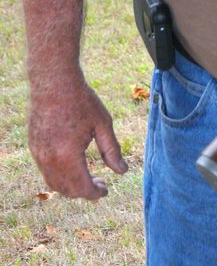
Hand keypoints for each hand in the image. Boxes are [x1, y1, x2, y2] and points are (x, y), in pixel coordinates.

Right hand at [28, 77, 127, 198]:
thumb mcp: (102, 124)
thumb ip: (112, 150)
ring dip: (71, 185)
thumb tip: (122, 171)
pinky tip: (73, 164)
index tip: (106, 190)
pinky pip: (46, 172)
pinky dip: (60, 176)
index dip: (95, 193)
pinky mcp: (34, 148)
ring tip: (88, 176)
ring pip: (54, 184)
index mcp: (68, 157)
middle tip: (100, 182)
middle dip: (84, 191)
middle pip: (67, 190)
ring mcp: (39, 155)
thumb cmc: (81, 101)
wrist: (54, 83)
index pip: (82, 188)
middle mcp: (50, 161)